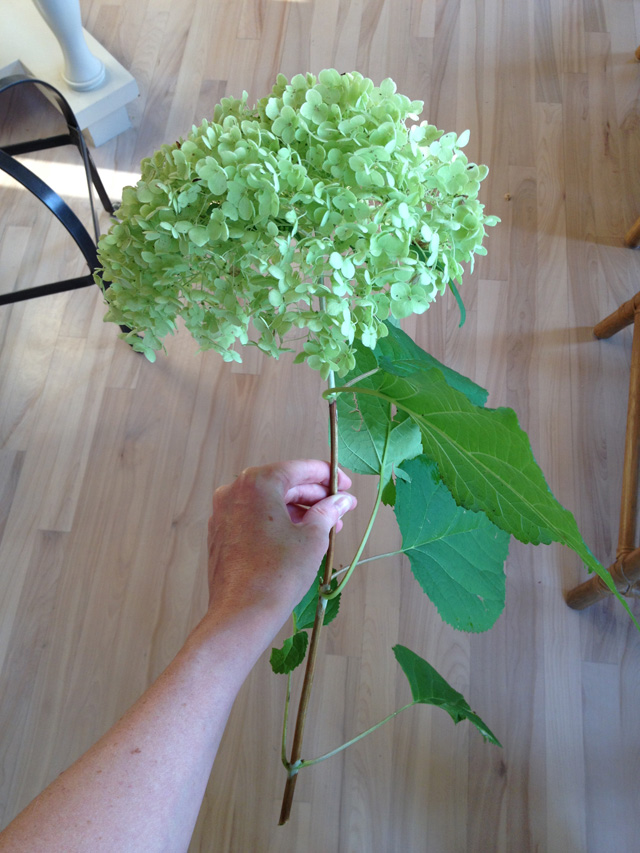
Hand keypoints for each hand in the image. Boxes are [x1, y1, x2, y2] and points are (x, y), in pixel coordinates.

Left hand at [206, 460, 355, 625]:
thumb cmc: (279, 572)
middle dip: (314, 496)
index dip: (328, 476)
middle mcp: (235, 490)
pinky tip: (299, 537)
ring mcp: (224, 512)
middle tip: (340, 509)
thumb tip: (342, 500)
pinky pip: (254, 518)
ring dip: (298, 511)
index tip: (346, 485)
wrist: (242, 613)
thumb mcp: (313, 537)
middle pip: (283, 484)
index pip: (299, 469)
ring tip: (326, 527)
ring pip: (269, 502)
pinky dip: (277, 522)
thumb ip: (328, 510)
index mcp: (258, 482)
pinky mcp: (221, 533)